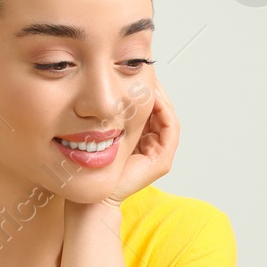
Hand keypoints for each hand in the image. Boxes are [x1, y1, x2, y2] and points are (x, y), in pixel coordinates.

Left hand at [102, 80, 178, 206]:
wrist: (95, 193)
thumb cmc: (96, 164)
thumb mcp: (107, 129)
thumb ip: (116, 113)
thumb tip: (115, 87)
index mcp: (143, 138)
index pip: (151, 109)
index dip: (148, 91)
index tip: (138, 74)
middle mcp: (154, 145)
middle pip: (162, 110)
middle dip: (156, 91)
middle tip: (146, 73)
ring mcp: (161, 153)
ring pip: (169, 116)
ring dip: (161, 98)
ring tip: (150, 82)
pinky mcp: (163, 160)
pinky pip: (171, 129)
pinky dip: (164, 112)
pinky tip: (152, 99)